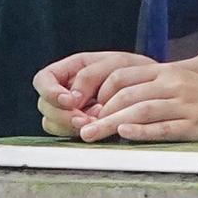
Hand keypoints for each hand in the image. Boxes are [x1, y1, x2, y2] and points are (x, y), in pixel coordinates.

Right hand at [34, 49, 153, 137]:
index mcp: (70, 69)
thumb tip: (72, 98)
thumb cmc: (136, 70)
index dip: (50, 91)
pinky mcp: (80, 125)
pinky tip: (97, 129)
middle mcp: (66, 90)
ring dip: (70, 126)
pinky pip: (67, 133)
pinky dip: (78, 133)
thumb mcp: (115, 64)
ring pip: (52, 123)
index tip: (70, 101)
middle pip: (45, 105)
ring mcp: (71, 110)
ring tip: (94, 124)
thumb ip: (90, 76)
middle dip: (63, 114)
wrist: (153, 88)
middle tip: (85, 120)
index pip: (43, 80)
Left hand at [76, 60, 197, 143]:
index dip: (99, 93)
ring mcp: (186, 105)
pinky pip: (164, 128)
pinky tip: (125, 134)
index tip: (85, 110)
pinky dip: (142, 131)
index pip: (121, 77)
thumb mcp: (177, 83)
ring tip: (92, 135)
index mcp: (166, 73)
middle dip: (99, 113)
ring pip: (141, 111)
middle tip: (80, 128)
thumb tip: (109, 106)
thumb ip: (148, 89)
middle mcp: (174, 85)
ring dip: (111, 124)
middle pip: (126, 96)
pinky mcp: (196, 126)